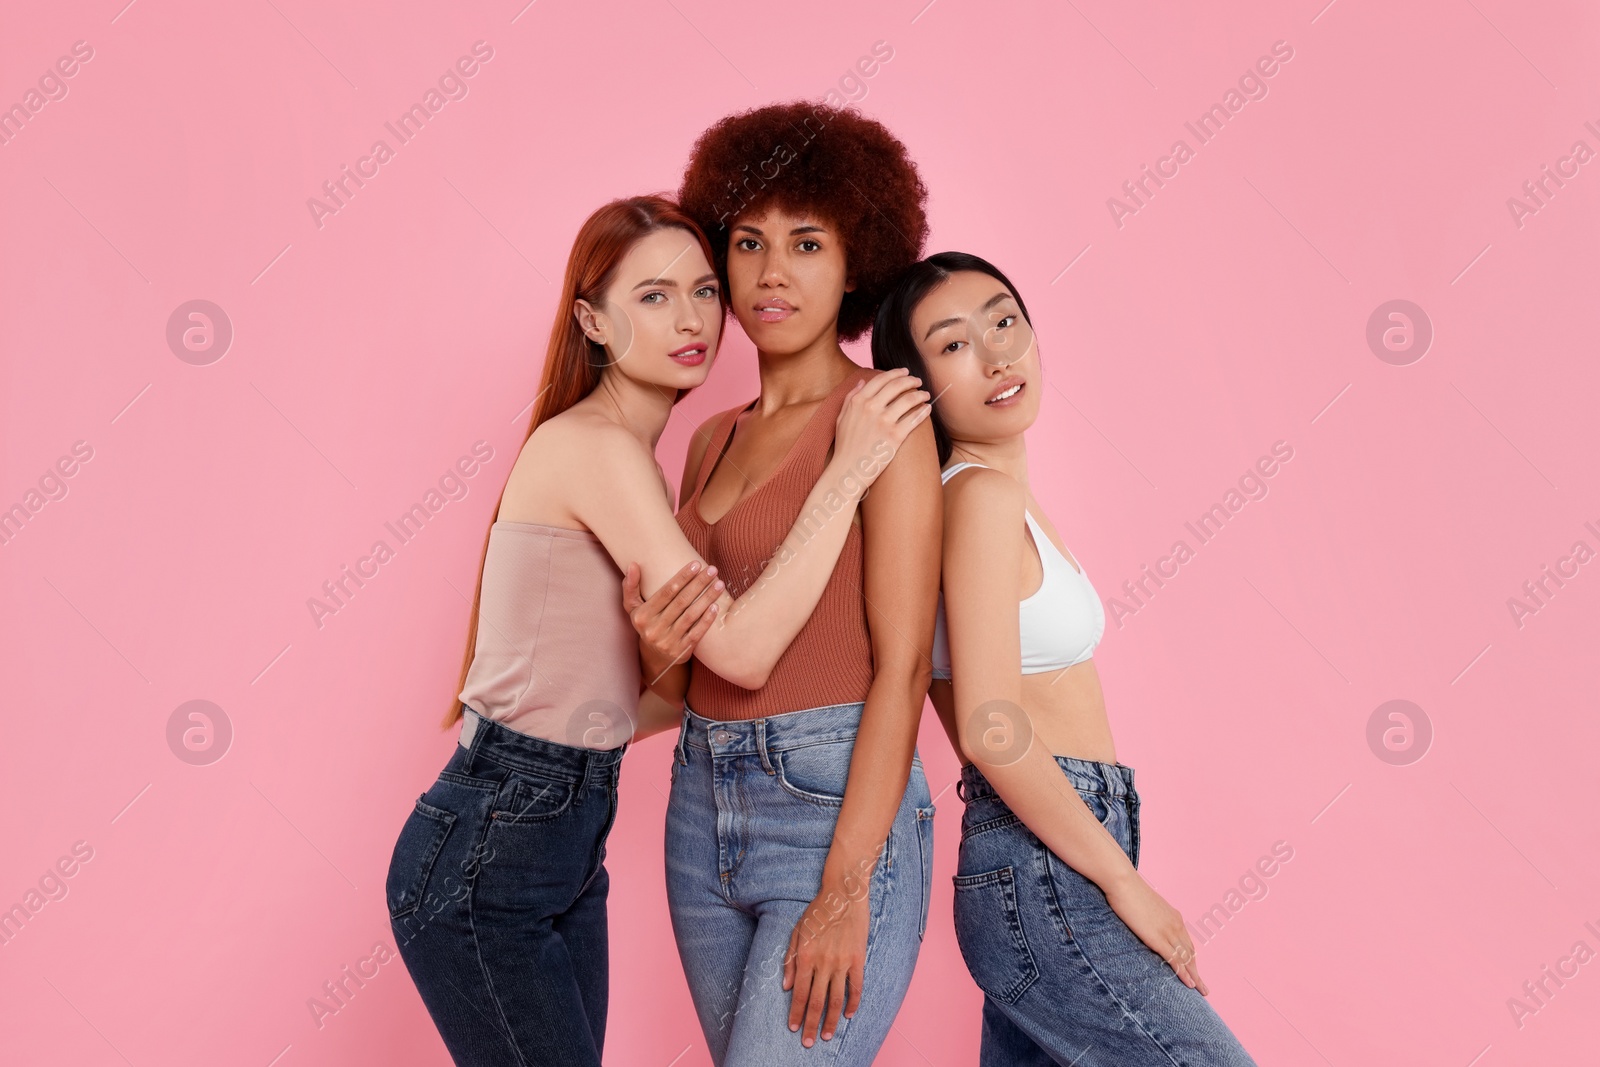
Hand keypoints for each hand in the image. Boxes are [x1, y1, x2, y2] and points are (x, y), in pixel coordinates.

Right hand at [622, 559, 721, 685]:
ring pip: (690, 616)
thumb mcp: (633, 608)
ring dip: (707, 598)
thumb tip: (633, 565)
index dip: (682, 577)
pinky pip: (696, 633)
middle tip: (712, 570)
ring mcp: (668, 642)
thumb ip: (631, 586)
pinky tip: (716, 606)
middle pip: (681, 602)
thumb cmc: (647, 623)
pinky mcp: (681, 651)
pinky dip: (707, 620)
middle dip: (698, 584)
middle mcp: (654, 629)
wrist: (656, 657)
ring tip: (719, 584)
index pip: (665, 592)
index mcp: (642, 616)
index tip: (696, 564)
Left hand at [782, 876, 871, 1046]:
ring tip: (826, 1035)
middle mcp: (823, 962)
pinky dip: (853, 1003)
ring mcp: (842, 962)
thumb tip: (786, 986)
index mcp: (806, 956)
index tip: (794, 1028)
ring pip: (836, 999)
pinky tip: (848, 1015)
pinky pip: (856, 986)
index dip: (796, 1013)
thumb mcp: (797, 931)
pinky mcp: (858, 959)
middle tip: (808, 1042)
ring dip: (830, 1020)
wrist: (844, 894)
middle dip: (811, 1024)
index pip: (799, 993)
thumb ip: (790, 959)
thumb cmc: (817, 911)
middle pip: (816, 1001)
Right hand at [830, 368, 930, 496]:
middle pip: (897, 386)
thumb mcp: (841, 418)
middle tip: (918, 382)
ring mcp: (884, 422)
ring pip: (909, 400)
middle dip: (911, 380)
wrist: (848, 470)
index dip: (896, 373)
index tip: (905, 373)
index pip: (881, 379)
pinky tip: (927, 409)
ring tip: (925, 395)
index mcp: (858, 401)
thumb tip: (862, 381)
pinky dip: (923, 411)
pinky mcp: (895, 436)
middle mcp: (871, 408)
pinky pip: (914, 418)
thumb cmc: (845, 446)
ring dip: (920, 395)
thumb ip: (850, 397)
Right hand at [1103, 872, 1208, 994]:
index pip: (1187, 942)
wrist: (1123, 882)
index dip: (1191, 957)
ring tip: (1201, 990)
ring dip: (1195, 976)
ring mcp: (1168, 932)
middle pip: (1191, 953)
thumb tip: (1143, 919)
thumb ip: (1149, 915)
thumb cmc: (1127, 889)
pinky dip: (1184, 974)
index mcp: (1173, 916)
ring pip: (1187, 959)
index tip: (1194, 969)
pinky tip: (1190, 984)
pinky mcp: (1158, 939)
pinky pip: (1175, 960)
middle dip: (1197, 971)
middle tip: (1204, 987)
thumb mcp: (1144, 903)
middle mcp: (1176, 925)